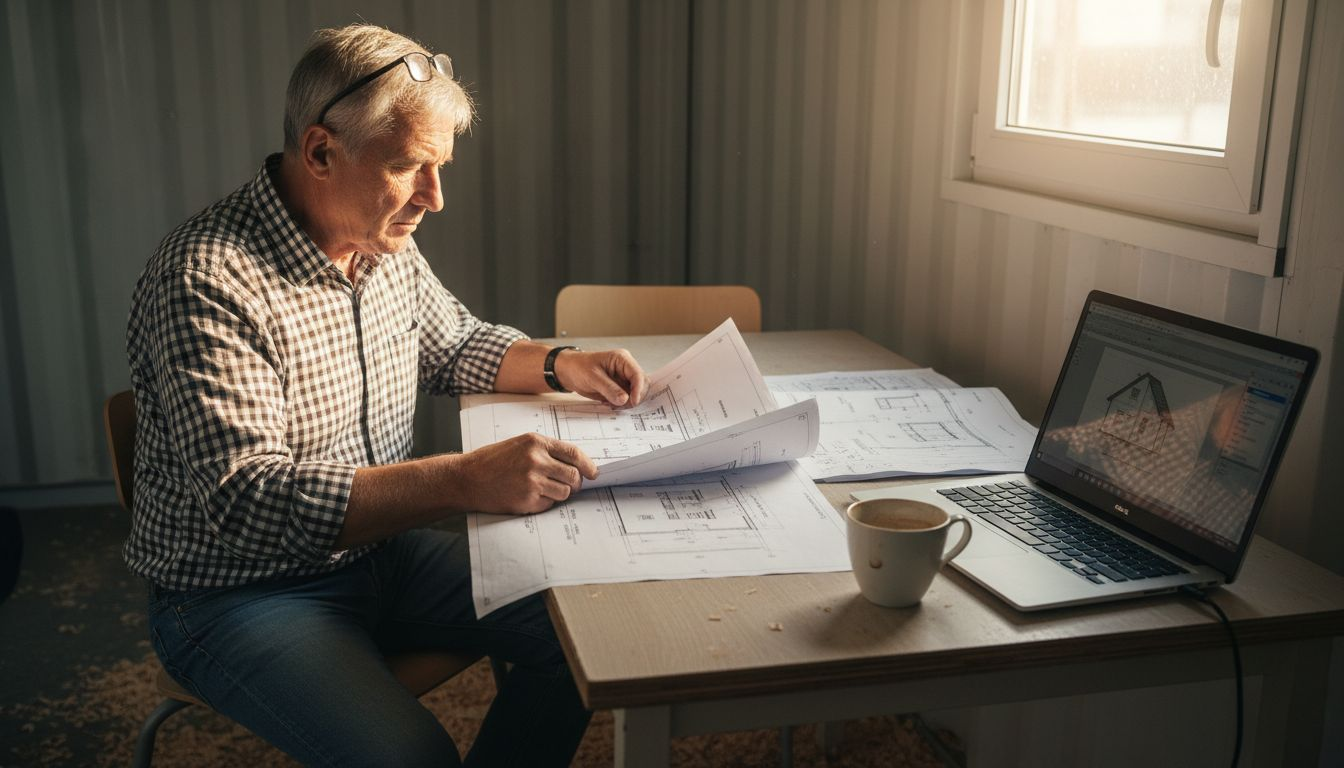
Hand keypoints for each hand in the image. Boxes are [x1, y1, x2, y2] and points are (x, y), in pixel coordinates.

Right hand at [452, 433, 597, 514]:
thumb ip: (546, 451)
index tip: (593, 473)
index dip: (588, 465)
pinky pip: (549, 504)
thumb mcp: (519, 445)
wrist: (467, 478)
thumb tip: (575, 464)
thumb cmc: (492, 461)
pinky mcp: (526, 500)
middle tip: (571, 486)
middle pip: (573, 476)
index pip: (574, 454)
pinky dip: (544, 503)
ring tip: (544, 490)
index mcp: (536, 442)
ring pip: (564, 492)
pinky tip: (529, 496)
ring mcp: (532, 481)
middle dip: (576, 483)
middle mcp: (536, 460)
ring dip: (560, 494)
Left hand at [554, 348, 648, 407]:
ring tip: (610, 403)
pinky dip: (621, 404)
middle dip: (634, 397)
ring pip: (635, 393)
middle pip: (641, 384)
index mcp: (622, 359)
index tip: (633, 402)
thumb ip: (609, 388)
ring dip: (627, 402)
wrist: (569, 372)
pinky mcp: (619, 387)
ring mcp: (623, 378)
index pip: (637, 374)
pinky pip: (627, 398)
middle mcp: (626, 368)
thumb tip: (624, 399)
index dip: (638, 389)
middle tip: (621, 406)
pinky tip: (608, 403)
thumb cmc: (578, 367)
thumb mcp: (593, 378)